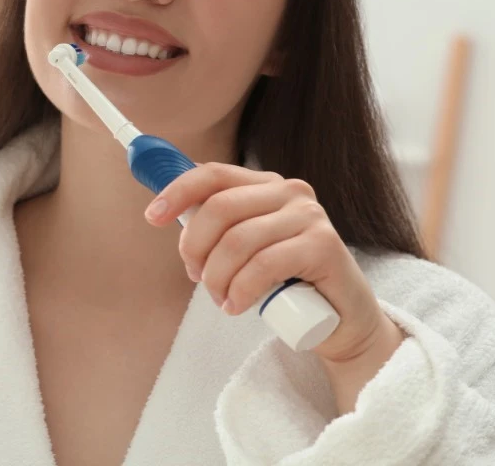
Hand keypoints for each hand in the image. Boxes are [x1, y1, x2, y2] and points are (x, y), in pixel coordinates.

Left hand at [145, 164, 404, 410]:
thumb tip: (170, 212)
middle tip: (197, 277)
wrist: (341, 319)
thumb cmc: (284, 281)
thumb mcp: (245, 248)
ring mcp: (310, 216)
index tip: (152, 216)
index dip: (177, 192)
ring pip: (237, 241)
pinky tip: (235, 306)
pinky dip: (240, 290)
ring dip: (217, 277)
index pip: (213, 174)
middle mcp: (290, 192)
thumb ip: (218, 228)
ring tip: (220, 299)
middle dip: (195, 247)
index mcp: (265, 185)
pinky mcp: (324, 246)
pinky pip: (263, 265)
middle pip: (219, 208)